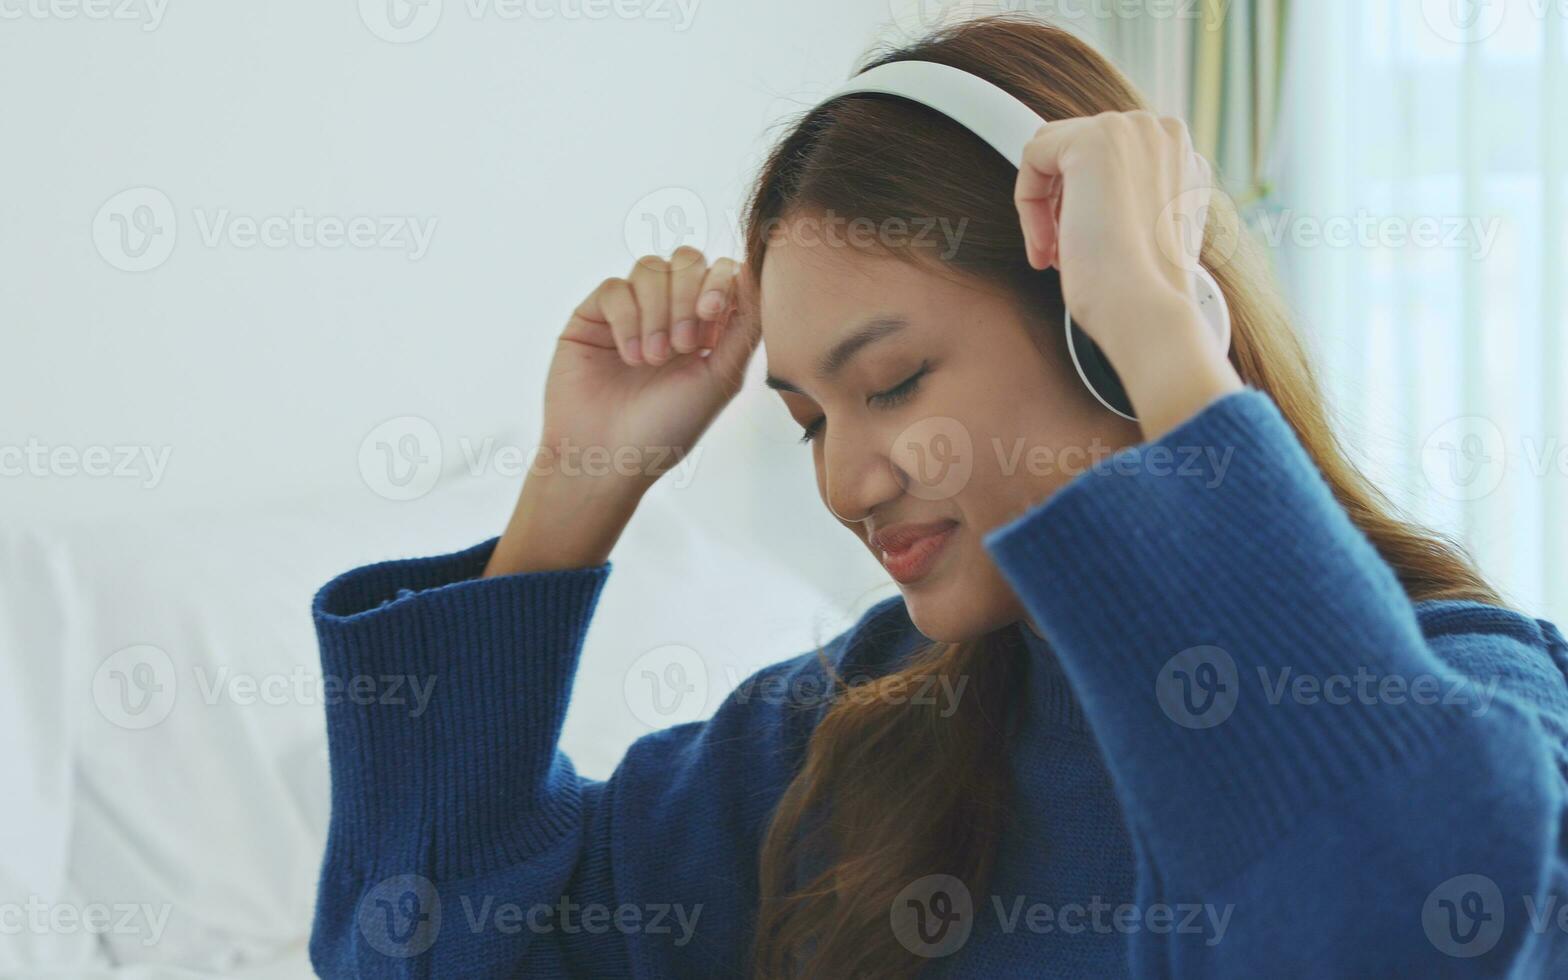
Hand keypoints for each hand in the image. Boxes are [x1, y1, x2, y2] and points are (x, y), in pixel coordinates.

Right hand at [541, 246, 759, 486]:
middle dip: (687, 297)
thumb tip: (757, 272)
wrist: (609, 456)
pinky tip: (629, 358)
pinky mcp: (593, 315)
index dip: (719, 281)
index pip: (721, 272)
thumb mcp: (720, 378)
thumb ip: (744, 325)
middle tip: (683, 346)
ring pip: (650, 268)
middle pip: (687, 260)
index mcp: (706, 326)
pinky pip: (615, 288)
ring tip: (654, 359)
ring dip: (657, 313)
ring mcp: (631, 310)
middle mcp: (669, 312)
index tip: (711, 313)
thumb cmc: (668, 427)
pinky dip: (627, 320)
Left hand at [1014, 110, 1241, 440]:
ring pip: (1052, 153)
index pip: (1109, 161)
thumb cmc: (1142, 290)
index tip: (1080, 249)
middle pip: (1076, 150)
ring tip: (1056, 255)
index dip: (1082, 205)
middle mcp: (1163, 133)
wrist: (1146, 310)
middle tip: (1062, 255)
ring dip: (1045, 209)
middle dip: (1062, 205)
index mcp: (1180, 157)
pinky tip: (1047, 246)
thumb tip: (1092, 195)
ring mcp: (1131, 129)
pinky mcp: (1094, 139)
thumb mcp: (1141, 232)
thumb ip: (1126, 199)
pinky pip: (1033, 157)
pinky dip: (1028, 204)